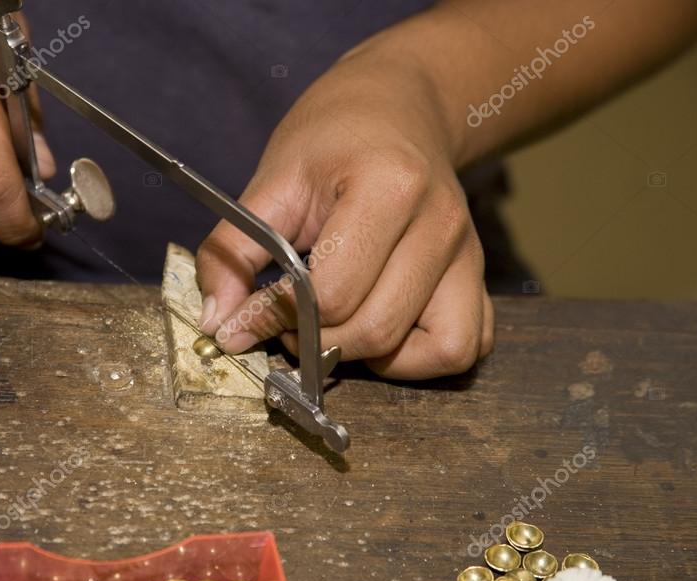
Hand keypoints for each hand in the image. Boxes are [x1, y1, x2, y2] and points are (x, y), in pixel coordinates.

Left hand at [195, 46, 493, 379]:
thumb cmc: (334, 137)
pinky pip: (466, 346)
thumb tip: (217, 323)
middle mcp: (440, 225)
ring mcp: (467, 254)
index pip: (330, 294)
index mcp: (389, 189)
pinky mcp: (479, 276)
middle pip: (376, 329)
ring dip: (371, 356)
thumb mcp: (273, 180)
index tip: (244, 318)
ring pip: (431, 351)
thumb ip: (233, 250)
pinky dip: (422, 359)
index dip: (276, 317)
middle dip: (317, 343)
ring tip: (335, 326)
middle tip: (286, 322)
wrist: (400, 105)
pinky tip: (383, 331)